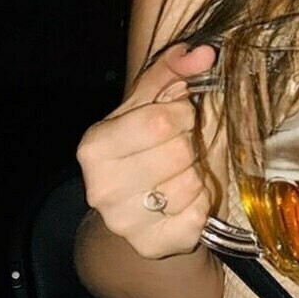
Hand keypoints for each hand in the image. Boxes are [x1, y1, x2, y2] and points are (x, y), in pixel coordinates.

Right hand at [76, 42, 217, 257]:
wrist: (140, 209)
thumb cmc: (147, 147)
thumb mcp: (153, 103)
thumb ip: (175, 71)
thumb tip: (204, 51)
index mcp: (94, 147)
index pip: (161, 121)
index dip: (183, 115)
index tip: (180, 118)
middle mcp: (100, 189)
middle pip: (178, 154)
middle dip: (190, 146)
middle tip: (181, 149)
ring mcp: (123, 223)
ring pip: (190, 186)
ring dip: (197, 176)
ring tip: (181, 174)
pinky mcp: (151, 246)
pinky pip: (198, 217)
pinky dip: (201, 205)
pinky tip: (185, 200)